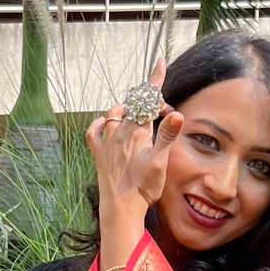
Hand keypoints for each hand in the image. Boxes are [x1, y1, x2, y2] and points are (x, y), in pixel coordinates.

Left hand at [84, 57, 183, 224]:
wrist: (121, 208)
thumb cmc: (143, 188)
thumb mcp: (161, 162)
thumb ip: (167, 136)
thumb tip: (176, 113)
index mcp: (138, 132)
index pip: (148, 99)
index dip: (155, 79)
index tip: (159, 61)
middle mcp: (120, 132)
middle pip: (134, 106)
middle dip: (149, 102)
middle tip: (163, 111)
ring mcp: (107, 142)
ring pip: (114, 114)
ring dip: (126, 109)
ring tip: (137, 115)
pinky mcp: (99, 154)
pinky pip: (94, 132)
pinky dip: (99, 123)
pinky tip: (104, 123)